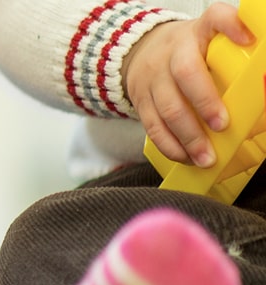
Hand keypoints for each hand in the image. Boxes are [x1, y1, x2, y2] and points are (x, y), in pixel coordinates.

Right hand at [124, 4, 253, 167]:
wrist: (140, 51)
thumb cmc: (189, 50)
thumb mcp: (209, 38)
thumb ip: (234, 48)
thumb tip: (263, 79)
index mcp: (198, 33)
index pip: (215, 18)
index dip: (231, 25)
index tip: (249, 39)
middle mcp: (173, 53)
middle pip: (186, 73)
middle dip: (204, 101)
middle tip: (223, 124)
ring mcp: (154, 78)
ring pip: (167, 108)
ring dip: (188, 136)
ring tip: (206, 157)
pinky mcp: (141, 101)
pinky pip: (152, 126)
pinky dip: (169, 145)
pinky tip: (185, 156)